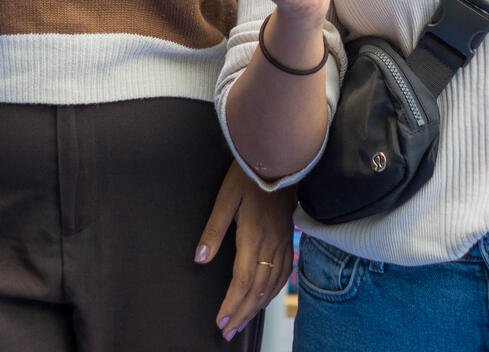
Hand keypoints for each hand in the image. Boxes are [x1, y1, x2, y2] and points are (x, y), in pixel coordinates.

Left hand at [195, 162, 295, 341]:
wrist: (279, 156)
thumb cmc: (248, 174)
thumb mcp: (225, 198)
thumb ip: (213, 230)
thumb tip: (200, 259)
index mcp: (252, 235)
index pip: (242, 280)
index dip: (232, 304)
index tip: (221, 322)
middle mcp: (270, 243)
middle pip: (258, 288)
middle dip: (242, 313)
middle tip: (228, 332)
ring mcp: (282, 241)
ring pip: (272, 283)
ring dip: (257, 306)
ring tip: (243, 321)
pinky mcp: (288, 236)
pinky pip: (284, 271)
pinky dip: (274, 290)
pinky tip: (266, 297)